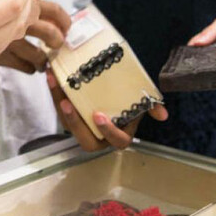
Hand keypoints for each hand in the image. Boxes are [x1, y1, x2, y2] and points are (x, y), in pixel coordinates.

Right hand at [0, 0, 69, 72]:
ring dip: (45, 58)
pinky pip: (25, 66)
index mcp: (20, 4)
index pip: (52, 9)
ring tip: (44, 58)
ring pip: (39, 53)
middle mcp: (18, 22)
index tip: (66, 25)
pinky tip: (29, 65)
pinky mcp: (0, 57)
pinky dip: (31, 67)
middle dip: (58, 39)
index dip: (63, 18)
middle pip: (50, 32)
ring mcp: (9, 42)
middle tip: (59, 42)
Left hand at [46, 70, 167, 151]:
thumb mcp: (140, 100)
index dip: (108, 131)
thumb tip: (163, 115)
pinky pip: (60, 108)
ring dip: (58, 102)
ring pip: (68, 122)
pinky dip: (55, 92)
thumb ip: (150, 106)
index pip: (117, 141)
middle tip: (67, 104)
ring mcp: (83, 126)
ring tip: (54, 82)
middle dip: (75, 123)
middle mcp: (100, 135)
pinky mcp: (70, 115)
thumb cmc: (129, 98)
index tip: (99, 116)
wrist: (114, 89)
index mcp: (120, 134)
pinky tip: (51, 75)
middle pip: (85, 139)